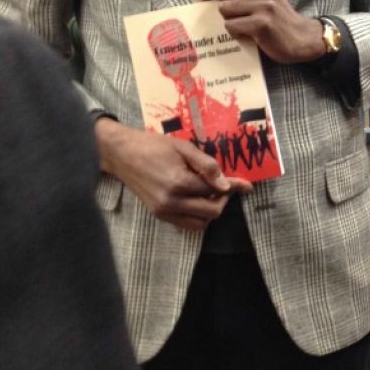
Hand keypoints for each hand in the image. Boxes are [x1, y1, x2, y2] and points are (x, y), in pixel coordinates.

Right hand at [95, 119, 251, 230]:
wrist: (122, 154)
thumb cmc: (154, 145)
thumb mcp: (184, 147)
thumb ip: (207, 165)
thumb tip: (227, 184)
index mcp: (179, 183)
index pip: (215, 191)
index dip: (234, 187)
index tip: (247, 185)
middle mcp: (171, 203)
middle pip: (210, 213)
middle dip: (223, 201)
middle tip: (225, 186)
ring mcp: (163, 212)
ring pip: (199, 224)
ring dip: (210, 211)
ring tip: (211, 193)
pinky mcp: (158, 215)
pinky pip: (185, 224)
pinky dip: (197, 216)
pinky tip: (197, 199)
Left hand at [197, 0, 323, 63]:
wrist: (301, 37)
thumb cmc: (276, 17)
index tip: (202, 1)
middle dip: (219, 5)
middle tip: (229, 16)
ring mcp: (264, 4)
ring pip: (224, 8)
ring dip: (229, 20)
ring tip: (243, 25)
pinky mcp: (262, 23)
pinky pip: (231, 26)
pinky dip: (235, 33)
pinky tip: (248, 35)